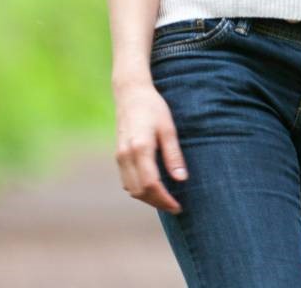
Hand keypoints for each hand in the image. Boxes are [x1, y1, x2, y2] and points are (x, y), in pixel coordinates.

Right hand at [113, 80, 186, 212]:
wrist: (131, 95)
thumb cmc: (153, 108)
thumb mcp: (169, 129)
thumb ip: (174, 155)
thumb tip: (181, 179)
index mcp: (140, 148)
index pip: (150, 184)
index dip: (164, 199)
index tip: (178, 206)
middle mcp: (125, 155)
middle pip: (139, 191)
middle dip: (157, 202)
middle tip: (175, 206)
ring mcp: (119, 157)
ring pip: (131, 188)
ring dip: (147, 198)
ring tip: (167, 199)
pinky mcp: (118, 156)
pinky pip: (127, 181)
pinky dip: (139, 189)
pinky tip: (154, 188)